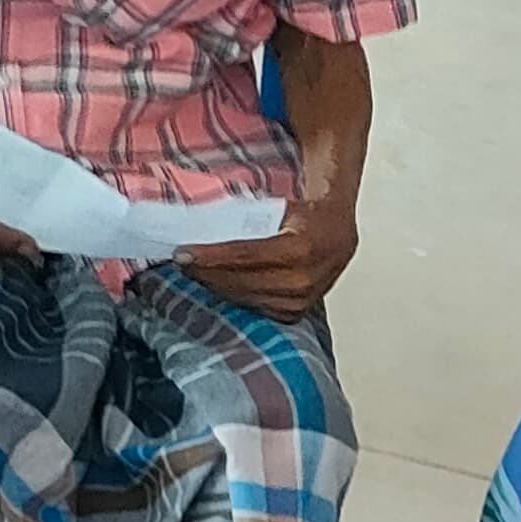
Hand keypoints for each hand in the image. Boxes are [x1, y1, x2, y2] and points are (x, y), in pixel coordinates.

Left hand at [182, 185, 357, 317]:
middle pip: (241, 280)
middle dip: (207, 272)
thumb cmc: (307, 216)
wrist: (339, 236)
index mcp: (302, 248)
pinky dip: (233, 296)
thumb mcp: (280, 207)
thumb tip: (200, 221)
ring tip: (195, 272)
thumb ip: (247, 219)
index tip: (182, 254)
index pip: (245, 255)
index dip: (211, 257)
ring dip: (215, 285)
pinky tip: (217, 284)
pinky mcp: (296, 314)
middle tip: (181, 262)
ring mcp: (301, 301)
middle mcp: (304, 280)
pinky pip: (255, 308)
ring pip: (245, 297)